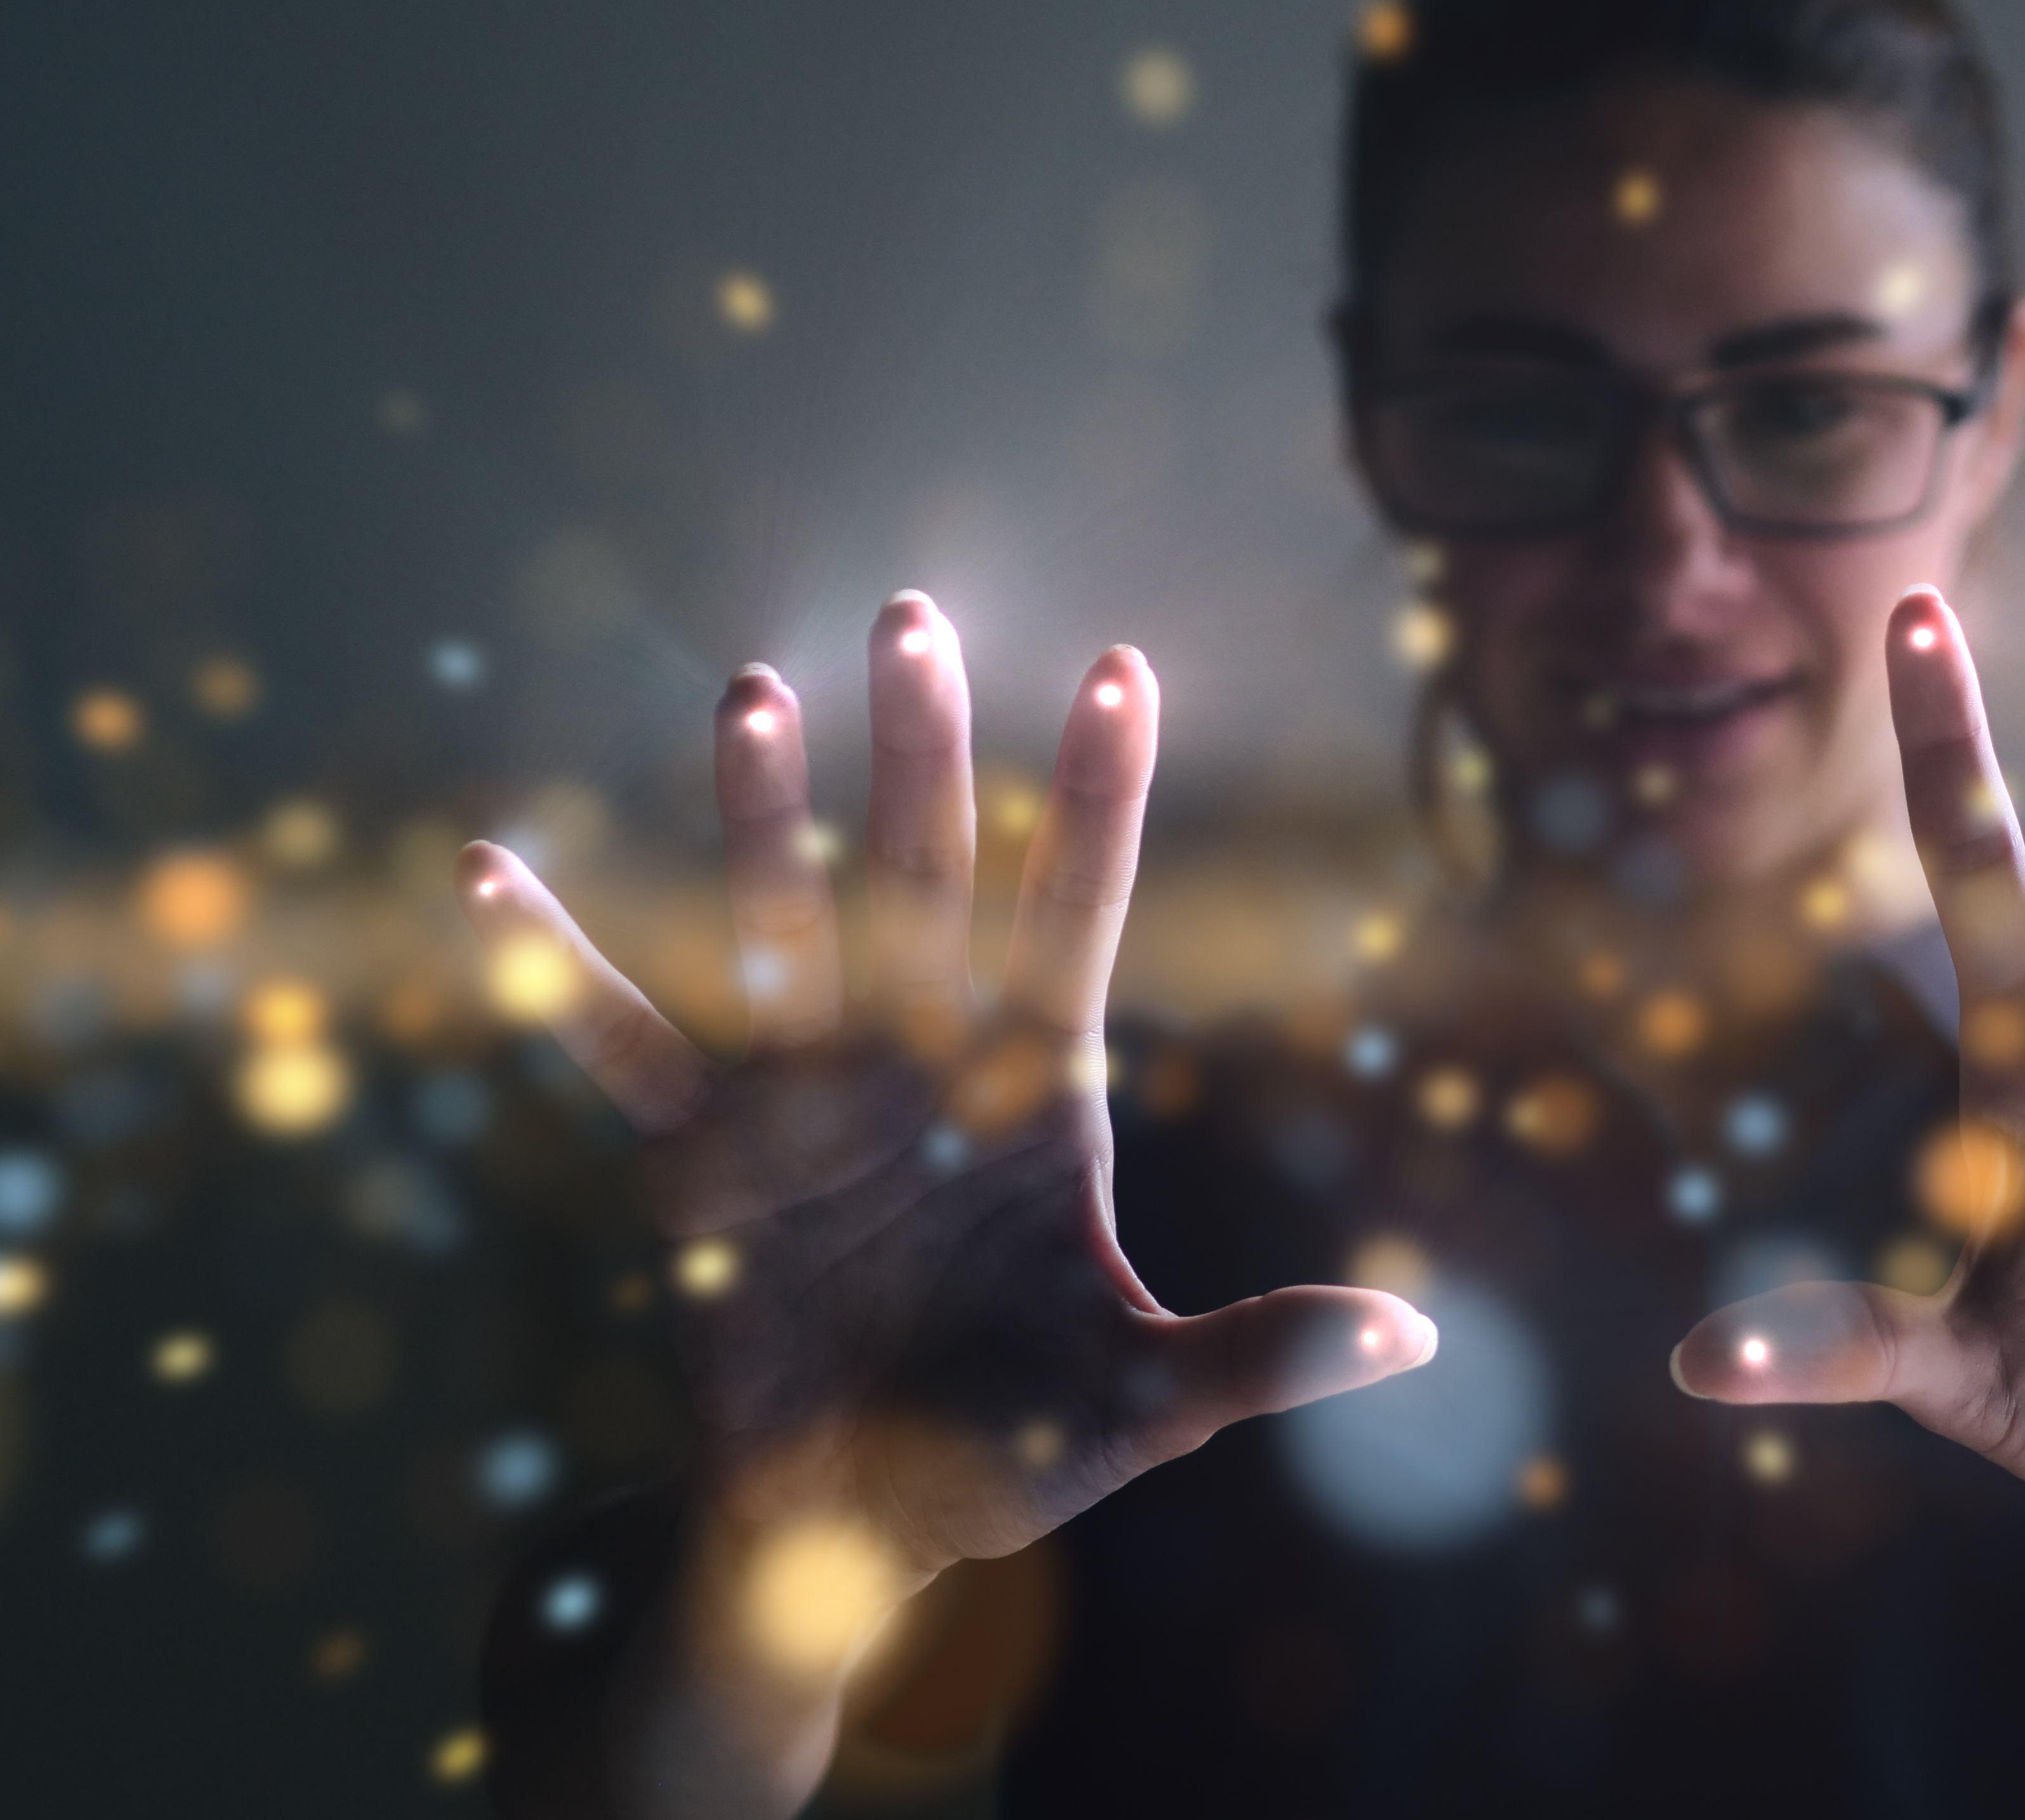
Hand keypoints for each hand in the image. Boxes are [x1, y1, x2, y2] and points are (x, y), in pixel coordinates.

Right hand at [457, 594, 1433, 1591]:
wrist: (862, 1527)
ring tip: (748, 698)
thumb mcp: (1150, 1404)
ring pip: (781, 932)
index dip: (1097, 800)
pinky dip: (555, 968)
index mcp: (1037, 1092)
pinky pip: (620, 1049)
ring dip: (759, 823)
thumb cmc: (1020, 1443)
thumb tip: (1412, 1330)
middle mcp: (920, 1063)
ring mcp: (803, 1101)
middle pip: (925, 883)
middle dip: (922, 756)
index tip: (1121, 670)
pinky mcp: (697, 1164)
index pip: (1079, 916)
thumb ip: (1264, 1356)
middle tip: (910, 618)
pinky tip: (490, 872)